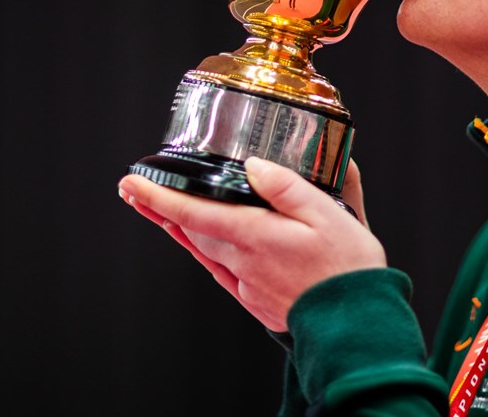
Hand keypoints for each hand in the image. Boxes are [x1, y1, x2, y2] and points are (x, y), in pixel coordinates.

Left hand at [117, 156, 386, 331]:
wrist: (355, 322)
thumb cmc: (347, 267)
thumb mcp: (328, 213)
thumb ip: (288, 186)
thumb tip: (255, 166)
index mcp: (256, 235)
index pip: (193, 212)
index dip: (159, 196)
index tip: (132, 182)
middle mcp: (243, 261)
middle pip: (191, 230)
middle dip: (161, 209)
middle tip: (137, 191)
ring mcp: (247, 284)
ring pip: (203, 251)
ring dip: (179, 230)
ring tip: (159, 215)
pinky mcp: (257, 299)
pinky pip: (220, 271)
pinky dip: (203, 253)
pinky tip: (202, 249)